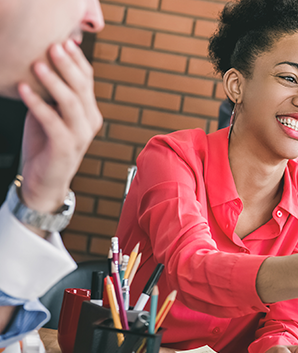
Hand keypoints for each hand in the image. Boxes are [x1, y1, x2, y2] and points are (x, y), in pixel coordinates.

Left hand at [18, 41, 101, 227]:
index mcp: (90, 112)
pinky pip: (53, 122)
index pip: (88, 81)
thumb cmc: (45, 146)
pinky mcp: (66, 148)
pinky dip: (38, 104)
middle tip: (53, 46)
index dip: (77, 61)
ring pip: (71, 103)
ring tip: (37, 65)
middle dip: (67, 65)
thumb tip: (42, 64)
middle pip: (82, 88)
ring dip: (53, 81)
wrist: (44, 183)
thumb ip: (52, 95)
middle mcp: (90, 122)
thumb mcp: (50, 115)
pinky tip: (24, 90)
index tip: (64, 41)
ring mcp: (81, 136)